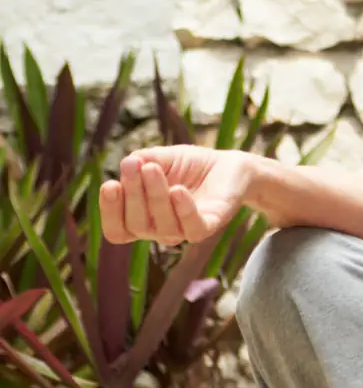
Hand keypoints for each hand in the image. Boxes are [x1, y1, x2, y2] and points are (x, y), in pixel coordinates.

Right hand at [101, 147, 255, 245]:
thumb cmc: (188, 165)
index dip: (110, 213)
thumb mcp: (159, 158)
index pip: (117, 229)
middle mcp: (160, 229)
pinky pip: (193, 228)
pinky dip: (184, 210)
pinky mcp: (209, 226)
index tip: (110, 185)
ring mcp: (184, 230)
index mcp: (141, 218)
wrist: (228, 165)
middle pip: (137, 226)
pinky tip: (178, 190)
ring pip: (162, 227)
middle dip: (132, 194)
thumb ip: (141, 161)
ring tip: (153, 169)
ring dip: (155, 196)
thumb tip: (129, 163)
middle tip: (135, 166)